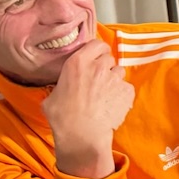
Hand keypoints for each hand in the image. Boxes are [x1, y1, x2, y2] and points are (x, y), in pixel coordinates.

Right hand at [42, 42, 132, 178]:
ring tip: (105, 95)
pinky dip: (122, 94)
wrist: (82, 135)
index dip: (98, 51)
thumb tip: (63, 86)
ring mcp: (115, 78)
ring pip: (119, 72)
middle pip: (108, 58)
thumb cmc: (63, 117)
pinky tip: (112, 104)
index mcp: (78, 63)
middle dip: (105, 67)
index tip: (96, 58)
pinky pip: (126, 87)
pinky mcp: (127, 90)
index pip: (96, 44)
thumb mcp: (52, 96)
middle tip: (98, 81)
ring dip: (114, 80)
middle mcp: (99, 66)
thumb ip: (63, 84)